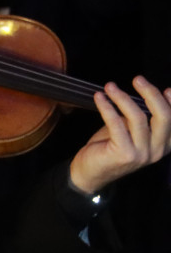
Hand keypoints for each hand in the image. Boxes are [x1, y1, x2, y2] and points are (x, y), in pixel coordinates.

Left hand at [69, 76, 170, 193]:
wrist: (89, 173)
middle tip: (137, 79)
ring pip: (138, 117)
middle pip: (163, 116)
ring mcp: (142, 153)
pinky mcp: (124, 153)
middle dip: (151, 94)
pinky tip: (100, 97)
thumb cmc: (110, 147)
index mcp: (164, 145)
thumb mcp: (130, 130)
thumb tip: (148, 92)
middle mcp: (158, 151)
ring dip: (122, 97)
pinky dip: (107, 106)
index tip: (166, 89)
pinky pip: (116, 123)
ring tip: (109, 86)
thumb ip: (142, 117)